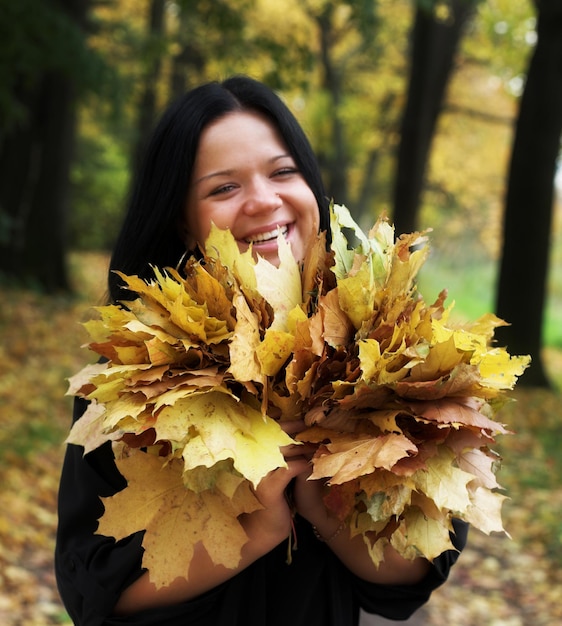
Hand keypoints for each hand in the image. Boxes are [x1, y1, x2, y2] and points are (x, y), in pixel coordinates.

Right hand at [239, 420, 311, 541]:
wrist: (263, 529)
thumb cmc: (274, 500)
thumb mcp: (279, 476)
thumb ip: (286, 459)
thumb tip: (304, 441)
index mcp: (258, 458)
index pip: (271, 433)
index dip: (287, 423)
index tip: (304, 419)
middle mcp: (256, 463)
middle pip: (277, 437)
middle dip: (296, 430)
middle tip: (315, 426)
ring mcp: (261, 475)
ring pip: (283, 452)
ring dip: (302, 446)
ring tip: (318, 443)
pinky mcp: (269, 489)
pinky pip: (288, 470)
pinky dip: (301, 464)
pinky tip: (311, 463)